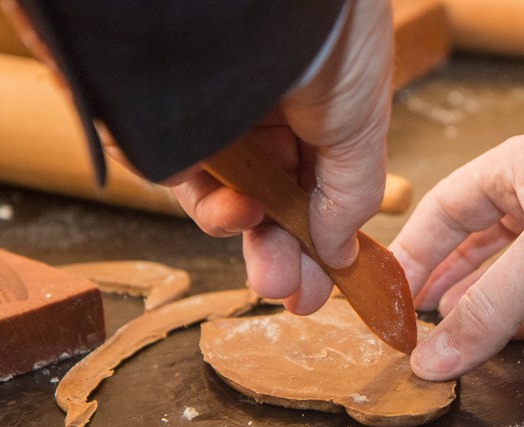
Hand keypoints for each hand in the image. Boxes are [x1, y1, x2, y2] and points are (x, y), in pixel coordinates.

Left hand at [171, 0, 393, 314]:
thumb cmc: (329, 35)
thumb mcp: (361, 125)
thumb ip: (351, 196)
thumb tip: (339, 252)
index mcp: (319, 110)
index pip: (317, 188)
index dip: (320, 241)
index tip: (323, 289)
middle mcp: (267, 110)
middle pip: (269, 200)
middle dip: (283, 253)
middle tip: (289, 295)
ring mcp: (214, 111)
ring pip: (223, 194)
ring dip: (246, 236)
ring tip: (267, 269)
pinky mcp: (162, 112)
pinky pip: (175, 169)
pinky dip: (204, 202)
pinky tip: (232, 211)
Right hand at [390, 55, 523, 380]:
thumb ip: (490, 307)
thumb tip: (434, 357)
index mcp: (518, 170)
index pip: (446, 211)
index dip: (415, 252)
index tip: (387, 295)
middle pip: (477, 254)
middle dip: (445, 292)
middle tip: (411, 334)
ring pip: (516, 289)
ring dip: (484, 319)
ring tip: (445, 352)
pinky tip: (499, 351)